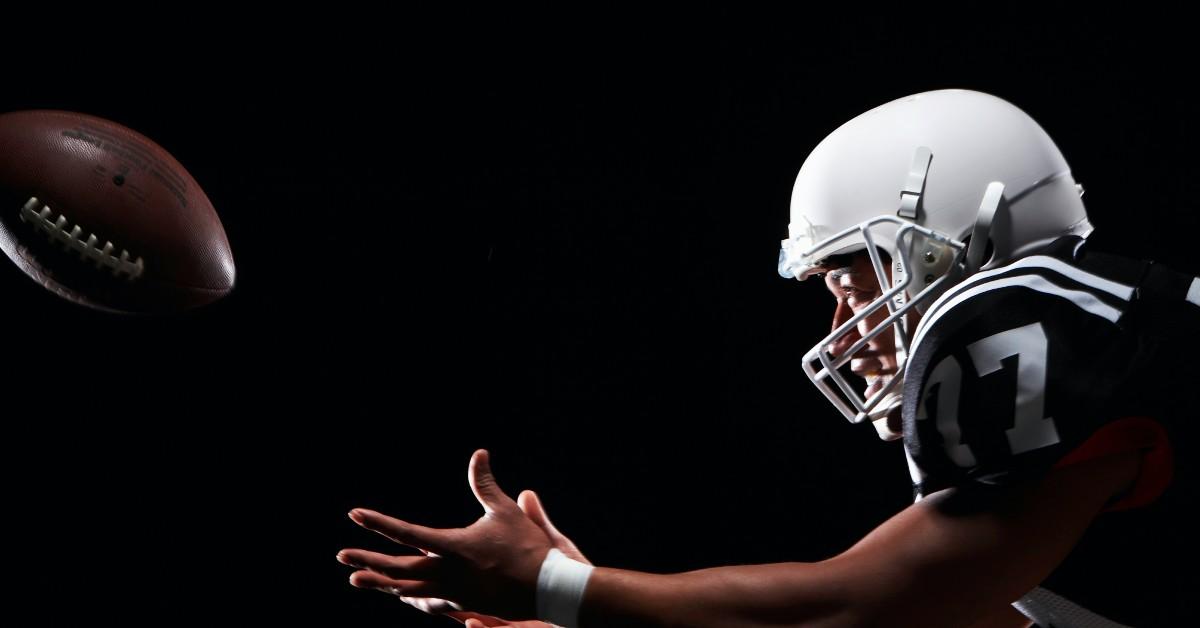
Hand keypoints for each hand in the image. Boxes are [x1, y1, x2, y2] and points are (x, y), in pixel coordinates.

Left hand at [338, 450, 561, 620]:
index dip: (378, 523)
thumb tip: (478, 453)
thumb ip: (485, 484)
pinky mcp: (463, 604)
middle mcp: (446, 573)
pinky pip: (429, 602)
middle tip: (342, 557)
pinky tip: (402, 595)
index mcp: (452, 547)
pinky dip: (411, 597)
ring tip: (359, 579)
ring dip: (382, 583)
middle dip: (367, 561)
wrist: (547, 588)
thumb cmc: (527, 546)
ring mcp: (453, 592)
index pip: (406, 533)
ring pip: (407, 590)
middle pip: (397, 569)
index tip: (355, 514)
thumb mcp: (505, 511)